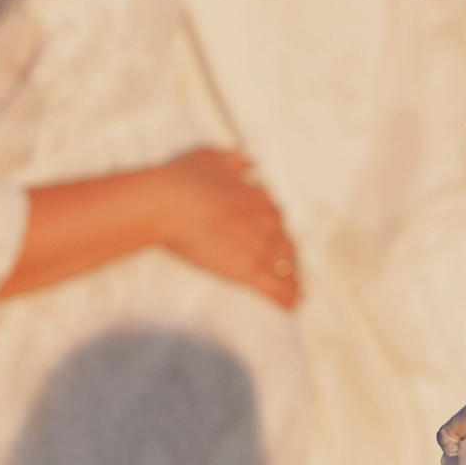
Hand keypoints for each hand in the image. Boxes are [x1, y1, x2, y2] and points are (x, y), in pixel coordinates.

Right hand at [158, 148, 299, 310]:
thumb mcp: (210, 157)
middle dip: (288, 257)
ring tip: (296, 292)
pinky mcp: (249, 270)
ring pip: (286, 268)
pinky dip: (287, 299)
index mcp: (259, 198)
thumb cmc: (182, 179)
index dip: (276, 232)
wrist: (169, 203)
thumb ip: (232, 160)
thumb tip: (248, 163)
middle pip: (286, 244)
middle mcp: (266, 222)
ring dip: (292, 280)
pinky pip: (277, 288)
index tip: (276, 241)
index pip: (276, 219)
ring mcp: (260, 247)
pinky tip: (291, 307)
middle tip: (289, 269)